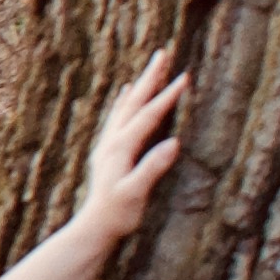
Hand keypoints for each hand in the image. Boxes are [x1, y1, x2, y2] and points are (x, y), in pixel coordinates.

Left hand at [77, 46, 190, 240]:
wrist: (94, 227)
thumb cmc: (117, 214)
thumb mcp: (136, 193)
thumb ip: (152, 168)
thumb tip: (173, 143)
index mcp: (121, 148)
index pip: (148, 115)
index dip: (167, 96)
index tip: (185, 76)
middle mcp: (112, 141)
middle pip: (134, 101)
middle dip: (151, 77)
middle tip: (163, 53)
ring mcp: (108, 145)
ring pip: (125, 106)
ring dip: (140, 85)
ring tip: (151, 68)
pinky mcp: (108, 151)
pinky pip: (118, 117)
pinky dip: (125, 101)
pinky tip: (126, 94)